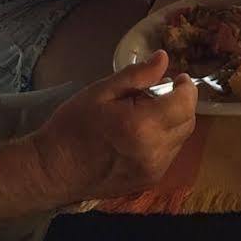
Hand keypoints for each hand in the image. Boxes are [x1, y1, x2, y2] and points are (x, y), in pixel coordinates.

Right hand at [30, 51, 197, 202]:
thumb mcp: (101, 92)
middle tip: (160, 93)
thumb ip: (137, 75)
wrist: (52, 170)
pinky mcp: (149, 182)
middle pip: (188, 122)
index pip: (185, 103)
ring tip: (146, 114)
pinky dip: (163, 140)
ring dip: (173, 123)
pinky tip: (140, 134)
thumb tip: (164, 58)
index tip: (178, 78)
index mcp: (143, 126)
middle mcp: (155, 152)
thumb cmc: (72, 125)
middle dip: (181, 104)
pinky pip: (168, 155)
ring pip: (180, 139)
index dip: (186, 87)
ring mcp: (153, 170)